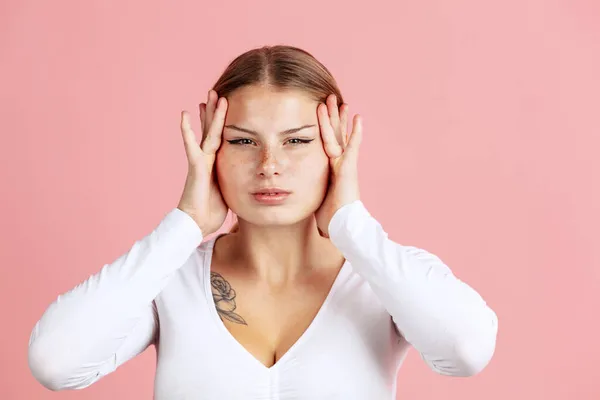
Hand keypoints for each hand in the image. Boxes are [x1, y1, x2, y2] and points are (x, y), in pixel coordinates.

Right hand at [177, 90, 228, 235]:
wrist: (197, 223)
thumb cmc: (212, 211)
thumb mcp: (232, 191)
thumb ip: (239, 182)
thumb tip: (254, 183)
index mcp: (217, 163)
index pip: (222, 138)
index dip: (224, 124)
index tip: (227, 108)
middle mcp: (208, 159)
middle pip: (214, 130)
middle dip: (216, 112)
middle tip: (218, 93)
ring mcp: (201, 161)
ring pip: (207, 133)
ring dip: (209, 115)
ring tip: (209, 96)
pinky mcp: (196, 166)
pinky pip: (192, 145)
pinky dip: (188, 131)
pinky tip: (185, 115)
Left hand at [315, 94, 362, 237]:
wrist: (343, 225)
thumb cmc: (330, 219)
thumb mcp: (315, 200)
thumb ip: (309, 194)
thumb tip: (294, 200)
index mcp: (331, 169)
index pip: (327, 143)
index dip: (324, 129)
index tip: (321, 114)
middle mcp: (339, 163)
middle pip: (334, 134)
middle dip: (331, 117)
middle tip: (329, 99)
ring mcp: (345, 164)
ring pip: (340, 136)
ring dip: (338, 118)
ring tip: (339, 101)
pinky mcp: (349, 168)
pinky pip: (352, 146)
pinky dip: (355, 132)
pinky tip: (357, 117)